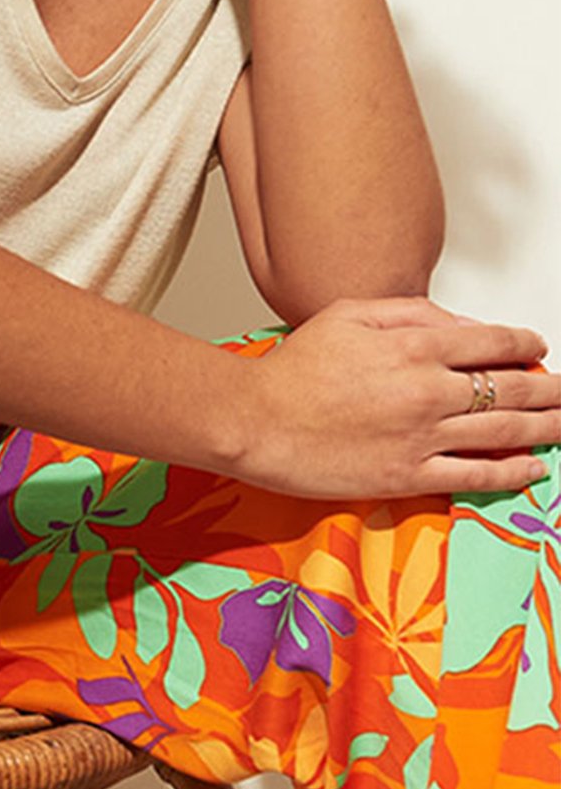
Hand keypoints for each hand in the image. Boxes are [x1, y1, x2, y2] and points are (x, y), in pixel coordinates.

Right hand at [217, 295, 555, 499]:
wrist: (256, 421)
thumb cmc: (294, 368)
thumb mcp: (349, 314)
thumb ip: (410, 312)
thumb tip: (458, 323)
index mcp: (413, 347)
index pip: (489, 342)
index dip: (521, 343)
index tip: (536, 345)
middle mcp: (428, 391)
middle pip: (510, 388)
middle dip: (550, 387)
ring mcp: (422, 437)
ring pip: (504, 431)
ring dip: (546, 426)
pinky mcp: (410, 476)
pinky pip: (475, 475)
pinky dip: (512, 470)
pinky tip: (534, 466)